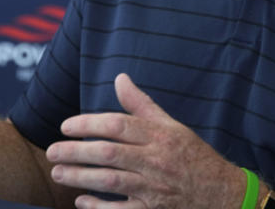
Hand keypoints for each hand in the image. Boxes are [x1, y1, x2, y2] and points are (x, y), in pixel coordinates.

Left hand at [45, 73, 246, 208]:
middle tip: (51, 151)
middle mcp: (156, 160)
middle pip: (110, 154)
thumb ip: (141, 104)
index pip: (119, 125)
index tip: (66, 126)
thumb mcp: (171, 125)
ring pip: (112, 182)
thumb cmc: (192, 156)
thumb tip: (120, 78)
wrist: (223, 194)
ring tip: (58, 172)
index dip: (89, 124)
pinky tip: (81, 201)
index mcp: (160, 135)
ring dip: (80, 177)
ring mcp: (155, 189)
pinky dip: (99, 208)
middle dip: (76, 152)